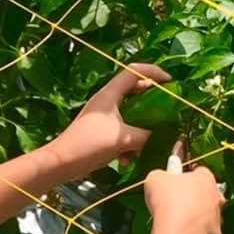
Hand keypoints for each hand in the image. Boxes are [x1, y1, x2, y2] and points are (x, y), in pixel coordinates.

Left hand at [45, 63, 171, 177]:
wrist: (62, 162)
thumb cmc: (91, 144)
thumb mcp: (124, 139)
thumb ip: (145, 134)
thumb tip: (159, 134)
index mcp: (110, 94)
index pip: (134, 71)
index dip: (154, 72)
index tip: (170, 81)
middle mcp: (106, 100)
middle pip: (134, 91)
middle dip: (152, 102)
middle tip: (167, 110)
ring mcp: (103, 115)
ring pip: (129, 115)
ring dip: (140, 129)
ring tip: (147, 142)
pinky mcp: (100, 131)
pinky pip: (121, 130)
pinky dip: (128, 143)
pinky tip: (128, 160)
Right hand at [144, 163, 225, 233]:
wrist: (179, 230)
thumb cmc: (168, 200)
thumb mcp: (155, 179)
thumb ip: (160, 176)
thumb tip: (160, 179)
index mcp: (205, 178)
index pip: (199, 172)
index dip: (187, 177)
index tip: (175, 184)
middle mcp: (217, 198)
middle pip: (208, 196)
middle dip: (195, 201)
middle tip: (175, 208)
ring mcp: (219, 221)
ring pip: (210, 220)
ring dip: (198, 223)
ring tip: (178, 228)